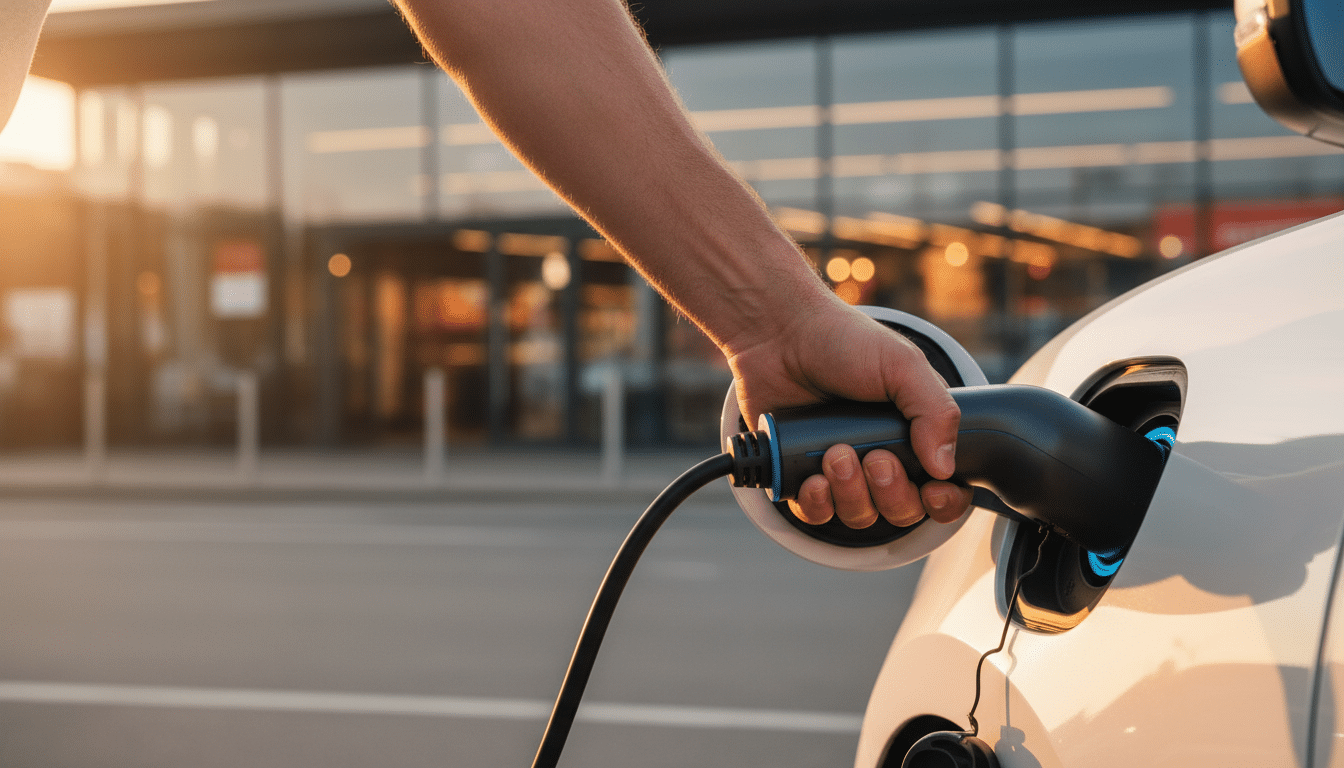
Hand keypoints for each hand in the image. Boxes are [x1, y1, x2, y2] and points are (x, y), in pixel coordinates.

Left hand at [726, 299, 973, 528]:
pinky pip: (816, 513)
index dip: (943, 501)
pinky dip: (817, 503)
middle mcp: (880, 457)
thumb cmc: (843, 341)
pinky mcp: (801, 474)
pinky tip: (813, 479)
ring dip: (851, 493)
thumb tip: (945, 469)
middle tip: (874, 457)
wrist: (779, 333)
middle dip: (891, 492)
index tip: (931, 490)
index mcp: (914, 434)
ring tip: (835, 454)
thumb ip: (935, 412)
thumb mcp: (903, 365)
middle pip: (902, 510)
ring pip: (860, 515)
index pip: (943, 489)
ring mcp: (840, 469)